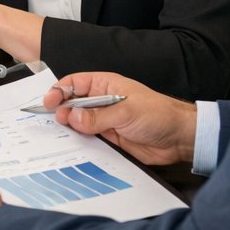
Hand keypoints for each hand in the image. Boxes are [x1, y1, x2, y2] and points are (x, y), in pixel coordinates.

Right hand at [43, 72, 196, 165]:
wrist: (179, 138)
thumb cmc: (159, 115)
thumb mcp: (126, 111)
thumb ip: (97, 116)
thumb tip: (72, 117)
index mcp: (105, 85)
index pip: (75, 83)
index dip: (60, 91)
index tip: (50, 102)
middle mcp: (102, 101)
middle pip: (72, 103)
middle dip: (61, 110)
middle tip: (56, 120)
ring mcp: (104, 120)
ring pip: (78, 122)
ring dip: (68, 128)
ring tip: (60, 134)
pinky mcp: (108, 138)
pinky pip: (87, 139)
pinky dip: (79, 142)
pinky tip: (72, 146)